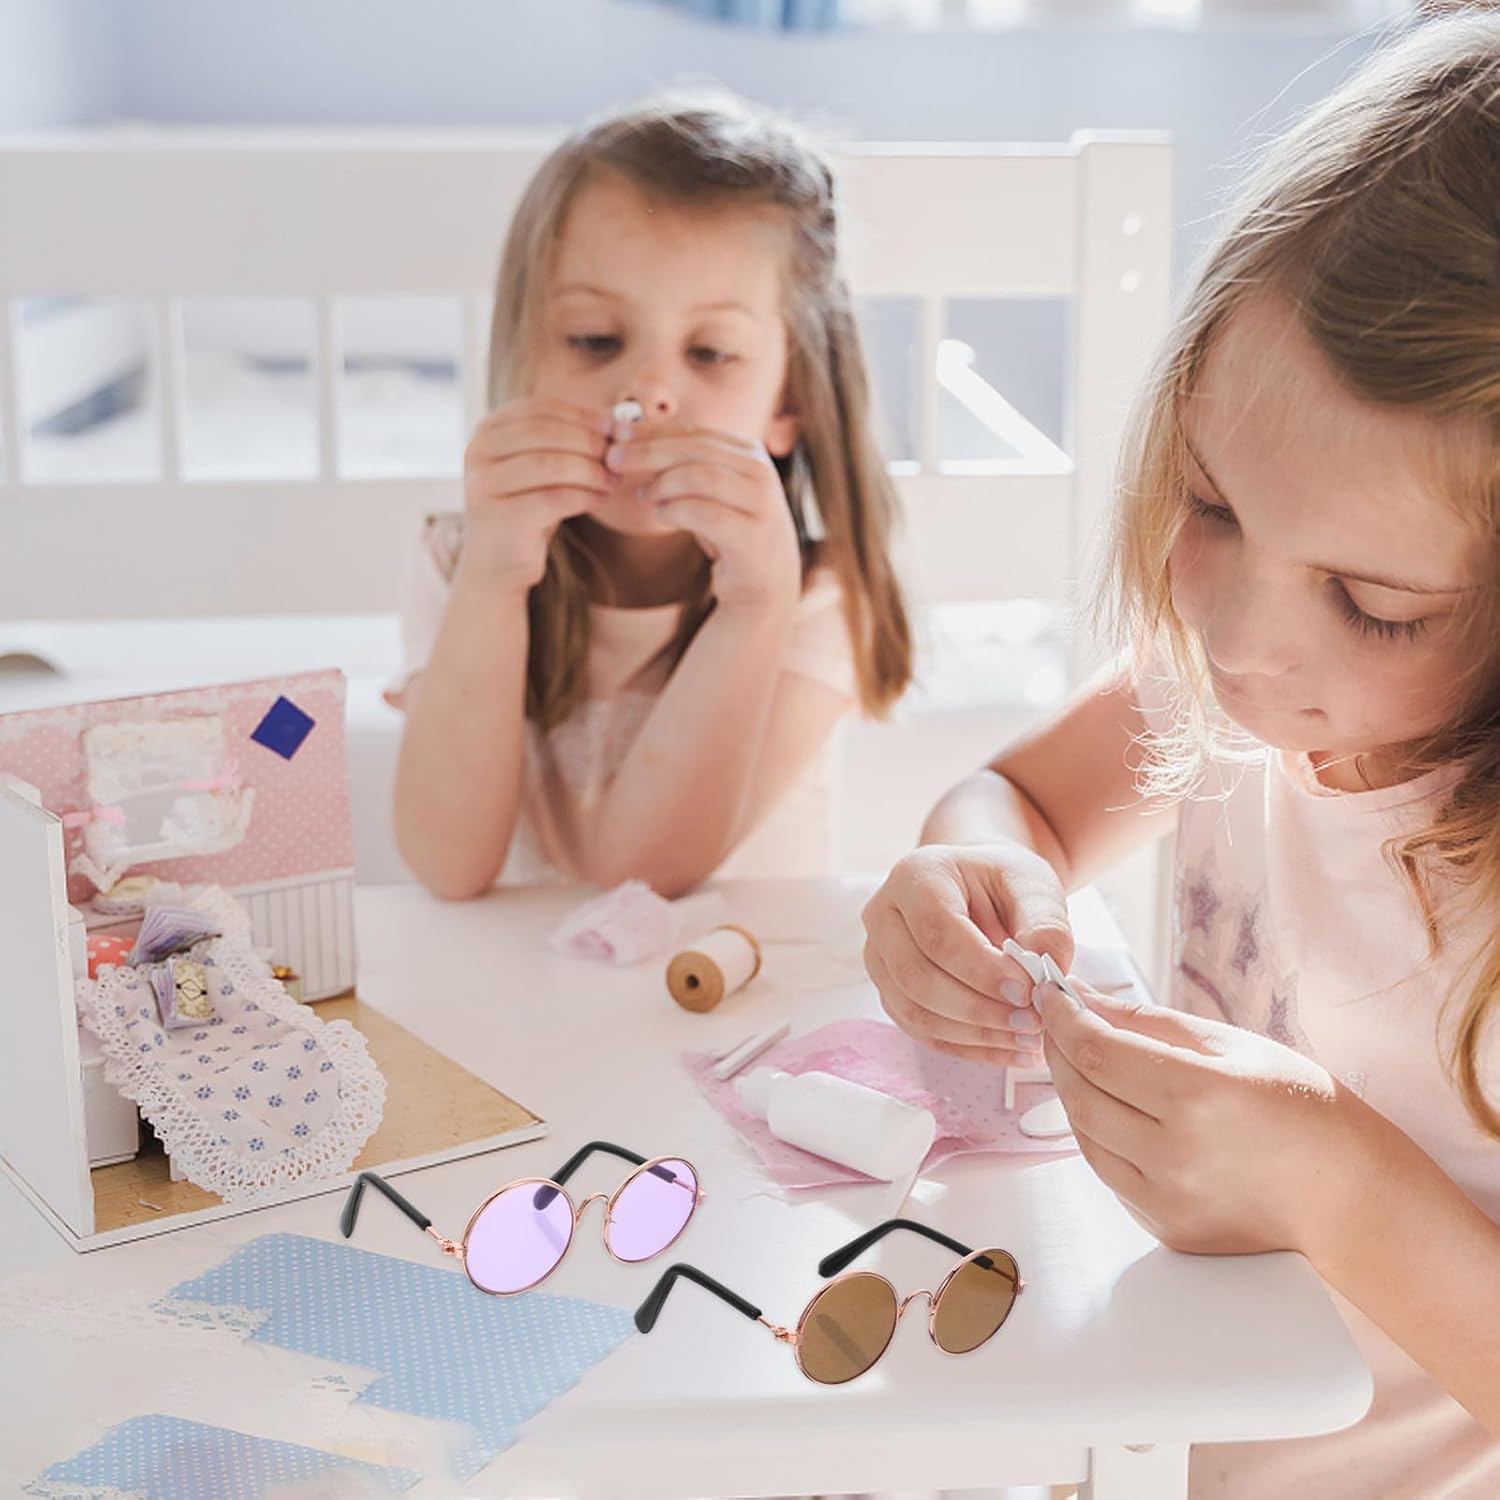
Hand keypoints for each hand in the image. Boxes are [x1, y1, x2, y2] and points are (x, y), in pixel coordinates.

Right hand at [460, 397, 610, 592]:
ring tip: (612, 480)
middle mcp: (478, 452)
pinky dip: (584, 495)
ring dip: (591, 470)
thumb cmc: (528, 508)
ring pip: (550, 464)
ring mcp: (484, 484)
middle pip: (546, 433)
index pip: (540, 408)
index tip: (615, 428)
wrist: (498, 562)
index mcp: (488, 430)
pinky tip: (601, 498)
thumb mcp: (544, 466)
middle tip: (618, 457)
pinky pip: (554, 498)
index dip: (582, 415)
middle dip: (590, 442)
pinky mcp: (499, 517)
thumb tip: (617, 422)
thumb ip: (569, 441)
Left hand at [605, 418, 801, 610]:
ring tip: (643, 495)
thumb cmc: (729, 535)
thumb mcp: (708, 494)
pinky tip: (660, 513)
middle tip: (613, 459)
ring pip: (702, 476)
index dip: (654, 431)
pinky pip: (705, 514)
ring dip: (663, 483)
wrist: (765, 585)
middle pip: (697, 449)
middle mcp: (763, 474)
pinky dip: (675, 510)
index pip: (696, 433)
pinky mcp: (753, 538)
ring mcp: (762, 505)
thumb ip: (681, 465)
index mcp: (751, 455)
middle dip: (649, 451)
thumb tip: (628, 437)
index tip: (618, 434)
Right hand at [861, 842, 1074, 1066]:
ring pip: (914, 1011)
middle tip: (1031, 1022)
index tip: (1028, 991)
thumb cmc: (1004, 882)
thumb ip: (1045, 924)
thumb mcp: (1034, 885)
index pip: (937, 931)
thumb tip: (1043, 968)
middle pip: (917, 977)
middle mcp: (883, 915)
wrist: (980, 888)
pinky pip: (920, 1031)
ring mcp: (879, 957)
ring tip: (1027, 1039)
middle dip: (978, 1009)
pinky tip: (1009, 1048)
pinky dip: (968, 1047)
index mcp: (916, 876)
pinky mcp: (889, 991)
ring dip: (974, 1034)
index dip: (981, 969)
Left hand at [1037, 977, 1397, 1257]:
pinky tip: (1110, 1107)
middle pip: (1080, 1094)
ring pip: (1084, 1137)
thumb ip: (1146, 1022)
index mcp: (1197, 1098)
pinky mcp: (1167, 1229)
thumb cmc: (1302, 1109)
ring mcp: (1168, 1201)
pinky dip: (1098, 1135)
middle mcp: (1176, 1155)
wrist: (1352, 1197)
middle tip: (1057, 1020)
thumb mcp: (1229, 1045)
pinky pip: (1108, 1173)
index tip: (1049, 993)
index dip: (1062, 1017)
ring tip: (1081, 1060)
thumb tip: (1081, 996)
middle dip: (1058, 1050)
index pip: (1096, 1051)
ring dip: (1072, 1093)